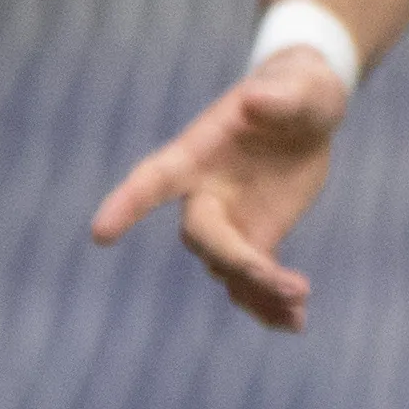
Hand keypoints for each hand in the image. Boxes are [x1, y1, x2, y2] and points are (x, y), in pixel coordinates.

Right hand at [88, 47, 349, 329]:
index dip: (127, 203)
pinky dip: (271, 304)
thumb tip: (255, 99)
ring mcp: (229, 221)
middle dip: (239, 261)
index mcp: (198, 153)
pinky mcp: (257, 237)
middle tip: (286, 283)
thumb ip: (279, 96)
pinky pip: (253, 281)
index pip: (153, 179)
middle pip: (203, 237)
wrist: (308, 112)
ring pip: (228, 269)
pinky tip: (296, 322)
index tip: (101, 232)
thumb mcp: (299, 86)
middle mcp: (204, 194)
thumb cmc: (296, 89)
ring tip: (296, 311)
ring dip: (259, 293)